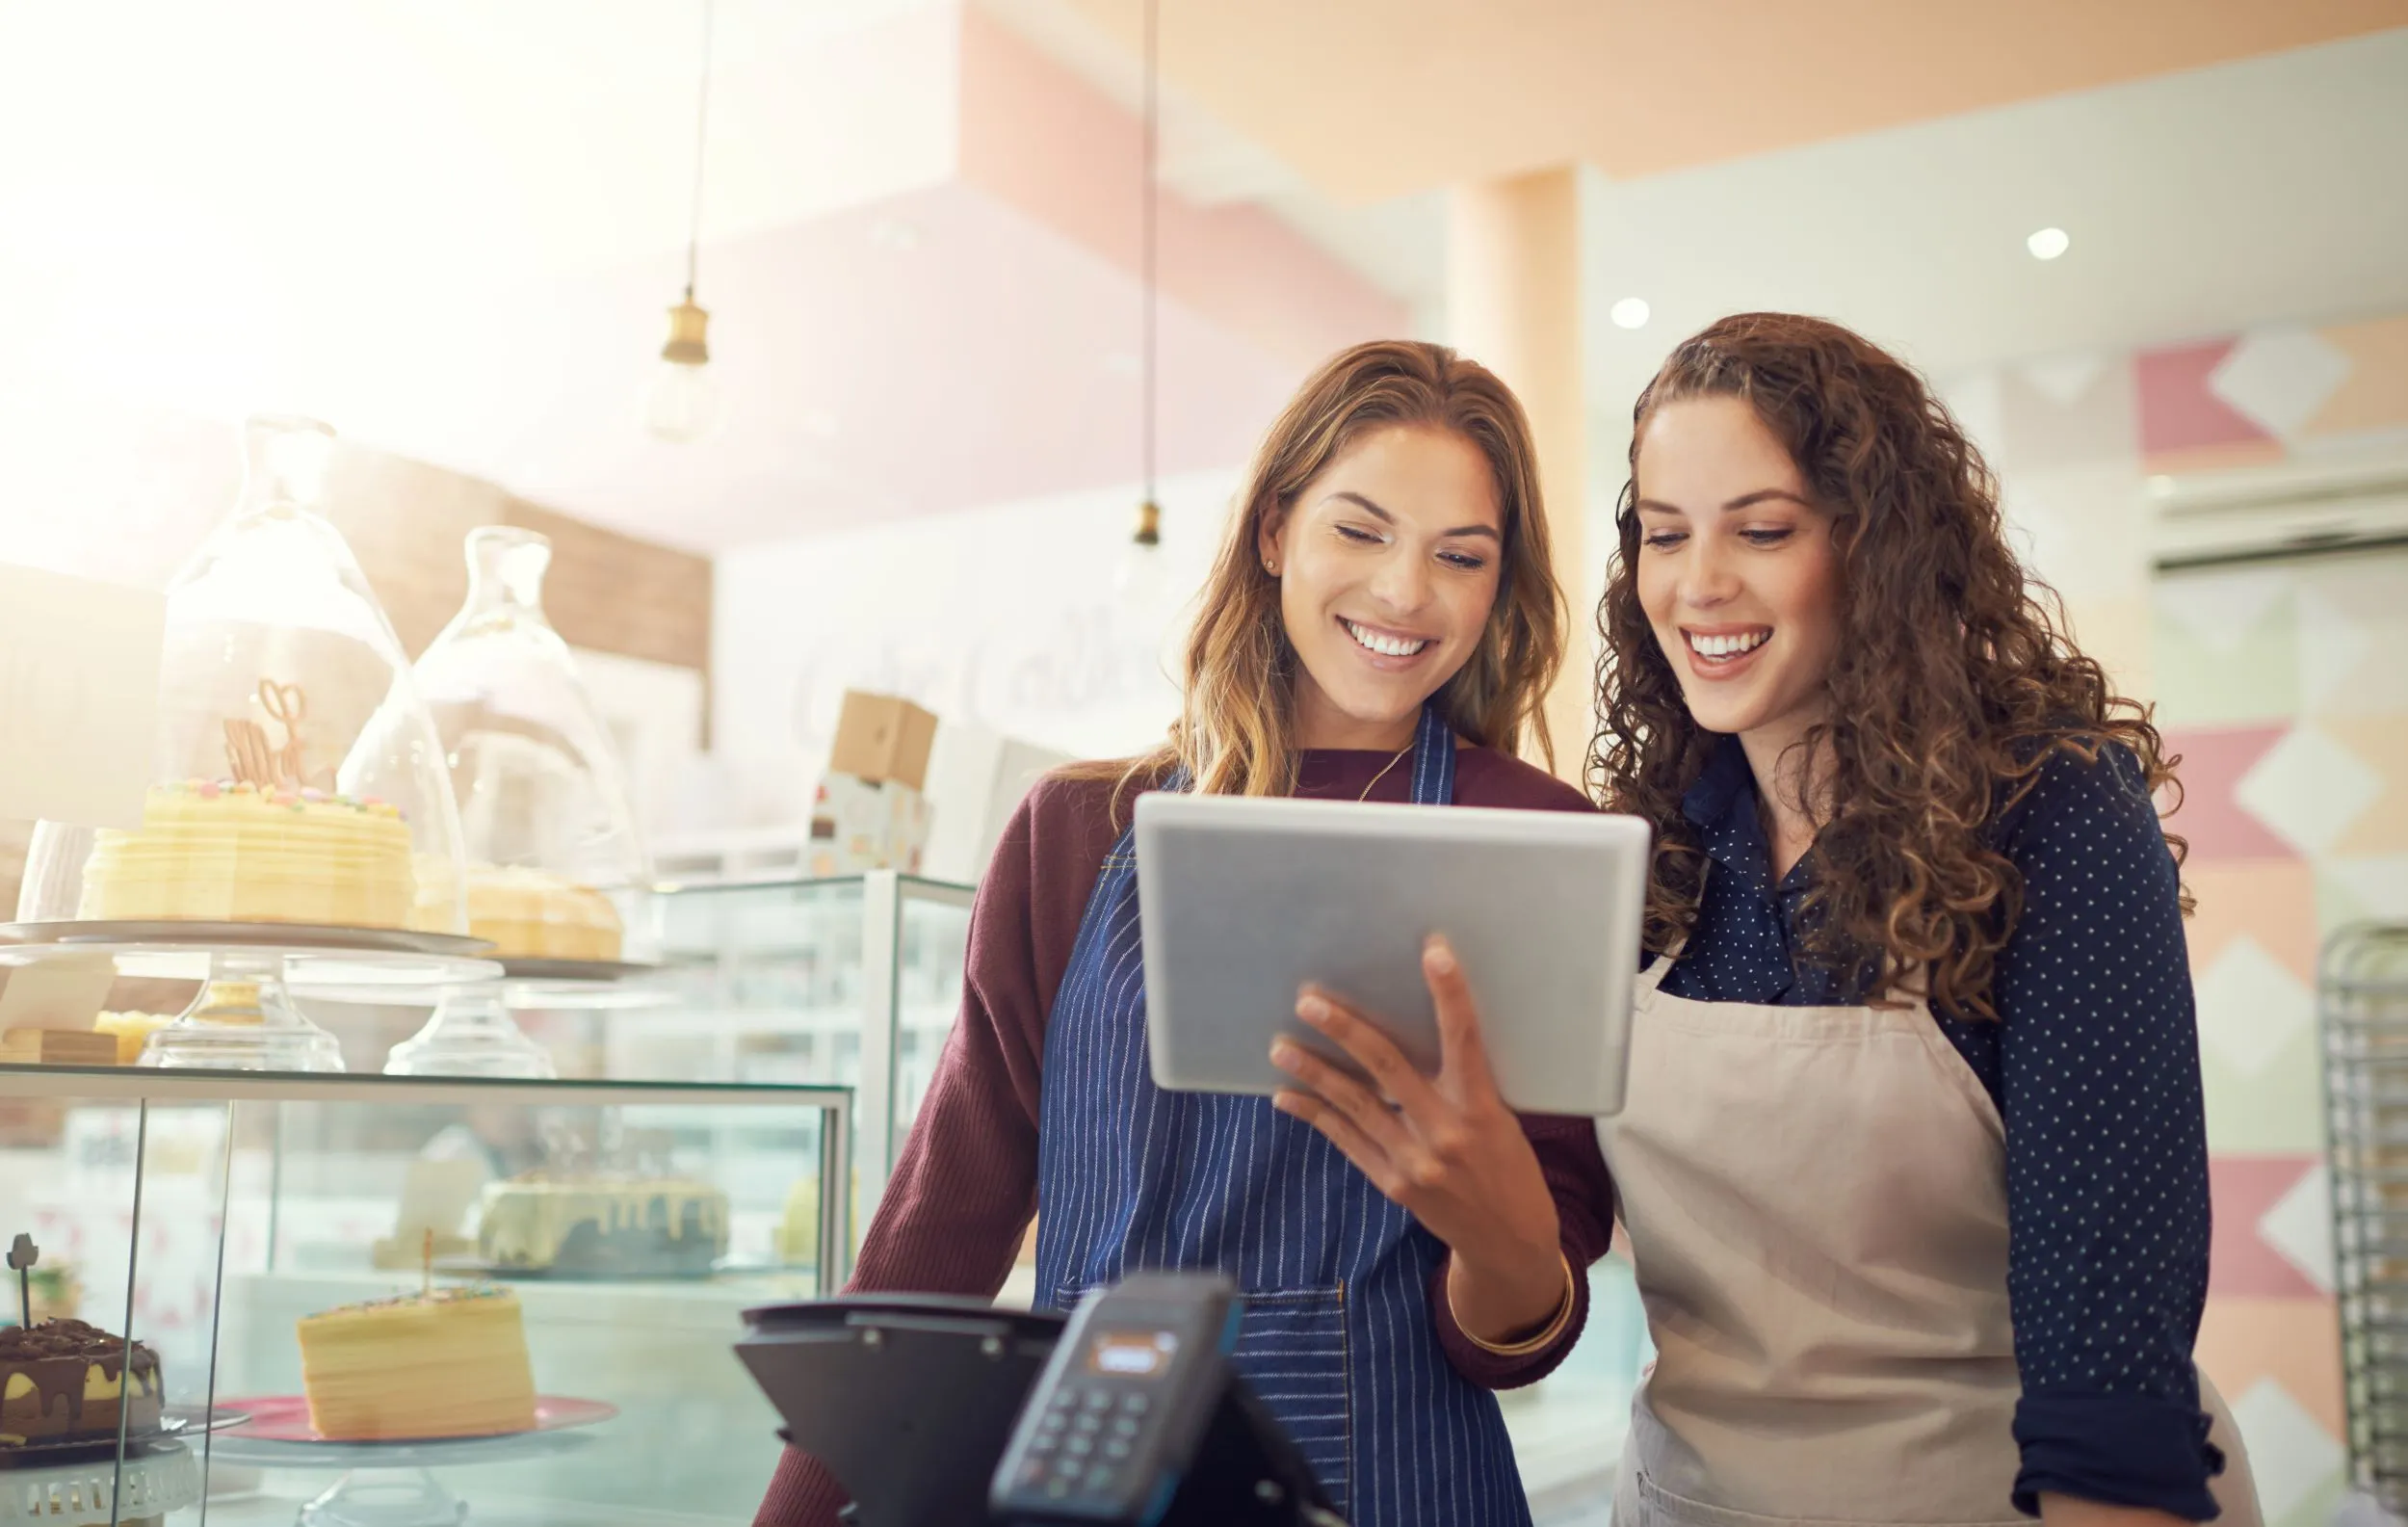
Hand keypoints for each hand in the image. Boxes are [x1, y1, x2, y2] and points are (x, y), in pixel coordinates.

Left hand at [1269, 935, 1566, 1343]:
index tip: (1433, 952)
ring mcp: (1413, 1160)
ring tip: (1281, 1047)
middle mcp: (1444, 1132)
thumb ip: (1466, 1084)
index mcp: (1481, 1108)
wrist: (1508, 1240)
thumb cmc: (1510, 1168)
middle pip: (1386, 1068)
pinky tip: (1288, 1097)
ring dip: (1313, 1073)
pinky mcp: (1392, 1183)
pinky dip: (1317, 1116)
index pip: (1465, 1039)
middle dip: (1345, 1031)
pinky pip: (1346, 1141)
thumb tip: (1421, 1034)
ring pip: (1354, 1104)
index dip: (1450, 995)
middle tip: (1309, 1002)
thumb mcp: (1503, 1121)